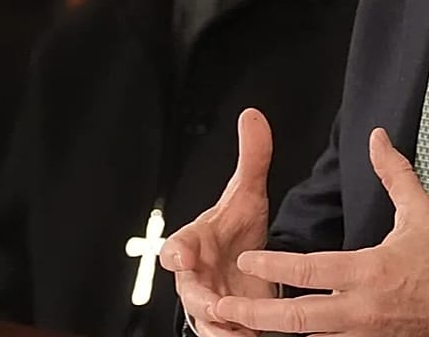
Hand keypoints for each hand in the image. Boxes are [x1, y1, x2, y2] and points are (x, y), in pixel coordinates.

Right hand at [161, 108, 277, 335]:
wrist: (246, 264)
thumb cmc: (237, 230)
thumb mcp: (247, 195)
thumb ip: (251, 159)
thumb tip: (252, 115)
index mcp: (193, 244)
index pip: (175, 247)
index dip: (176, 251)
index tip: (181, 256)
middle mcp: (194, 277)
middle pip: (189, 292)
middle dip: (201, 300)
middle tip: (218, 306)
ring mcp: (207, 304)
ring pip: (205, 321)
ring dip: (220, 327)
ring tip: (240, 333)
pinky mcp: (224, 324)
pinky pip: (221, 335)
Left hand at [214, 128, 428, 336]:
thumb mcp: (421, 214)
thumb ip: (394, 174)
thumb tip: (377, 138)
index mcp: (370, 273)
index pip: (312, 270)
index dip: (276, 263)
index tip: (247, 254)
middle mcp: (362, 309)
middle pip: (299, 318)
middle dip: (257, 314)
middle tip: (223, 306)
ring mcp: (365, 334)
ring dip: (275, 332)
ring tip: (240, 324)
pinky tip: (280, 336)